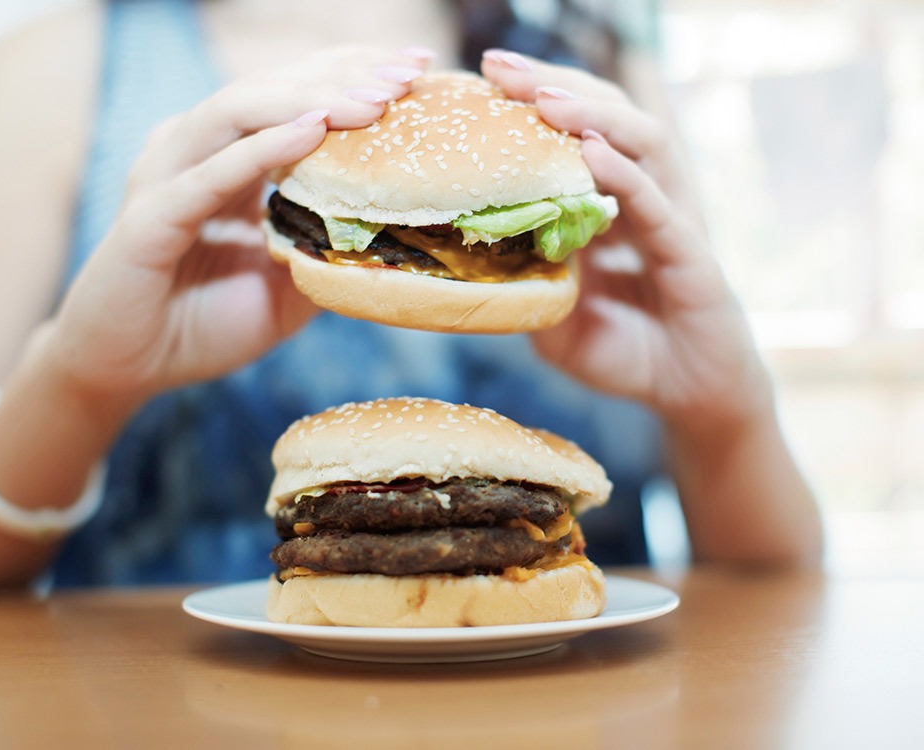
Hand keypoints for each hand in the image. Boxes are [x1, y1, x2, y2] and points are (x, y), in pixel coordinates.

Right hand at [50, 48, 430, 402]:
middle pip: (274, 89)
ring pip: (240, 112)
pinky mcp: (150, 216)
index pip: (295, 98)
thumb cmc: (202, 324)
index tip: (416, 66)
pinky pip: (210, 174)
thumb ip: (323, 254)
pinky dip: (261, 148)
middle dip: (344, 74)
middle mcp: (197, 152)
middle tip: (408, 70)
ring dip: (310, 99)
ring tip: (372, 98)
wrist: (127, 369)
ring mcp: (168, 176)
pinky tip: (312, 129)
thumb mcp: (285, 290)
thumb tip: (390, 236)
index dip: (352, 76)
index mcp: (229, 160)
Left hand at [481, 50, 771, 431]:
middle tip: (500, 67)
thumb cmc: (625, 352)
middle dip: (553, 87)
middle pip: (604, 121)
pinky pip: (660, 207)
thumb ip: (531, 282)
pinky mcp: (693, 256)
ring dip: (593, 116)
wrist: (689, 396)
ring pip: (642, 145)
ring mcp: (673, 220)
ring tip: (544, 99)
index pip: (571, 136)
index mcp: (608, 206)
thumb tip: (481, 247)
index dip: (531, 105)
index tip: (481, 79)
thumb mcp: (558, 318)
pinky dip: (627, 177)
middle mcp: (644, 198)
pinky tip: (594, 152)